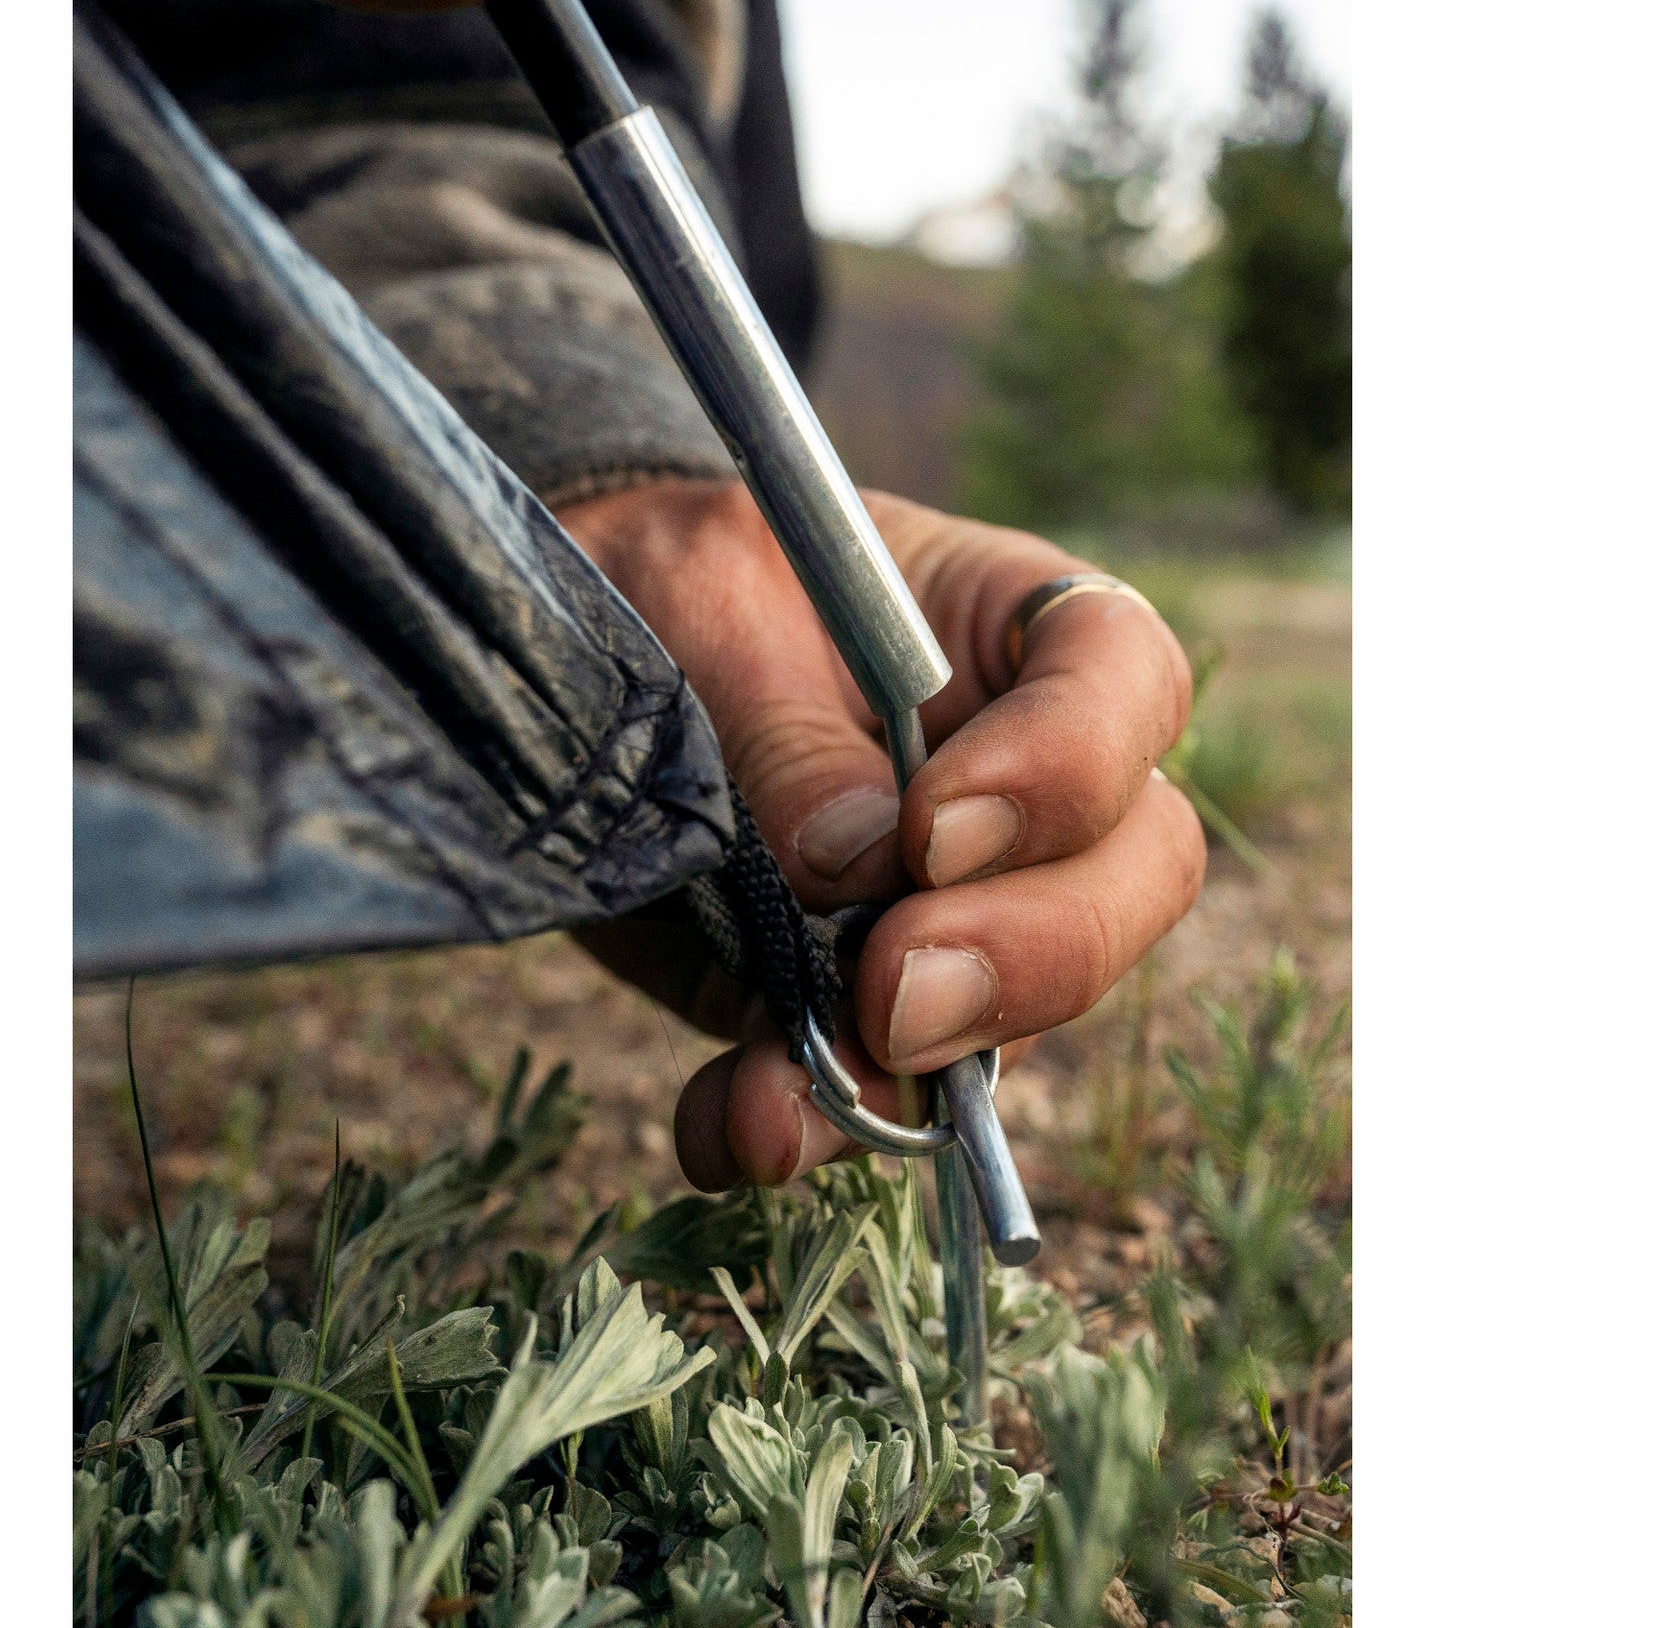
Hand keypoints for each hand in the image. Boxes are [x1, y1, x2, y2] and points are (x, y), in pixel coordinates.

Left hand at [557, 478, 1206, 1190]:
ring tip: (778, 1100)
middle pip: (1132, 870)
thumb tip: (852, 864)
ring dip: (913, 1077)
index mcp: (1011, 629)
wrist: (572, 646)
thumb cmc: (667, 579)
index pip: (1125, 682)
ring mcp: (957, 896)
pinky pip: (881, 1079)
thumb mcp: (703, 608)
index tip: (932, 830)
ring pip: (1020, 1011)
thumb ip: (785, 729)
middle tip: (895, 990)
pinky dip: (805, 1118)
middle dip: (1032, 952)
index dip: (1069, 767)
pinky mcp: (862, 987)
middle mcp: (1021, 772)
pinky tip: (730, 1125)